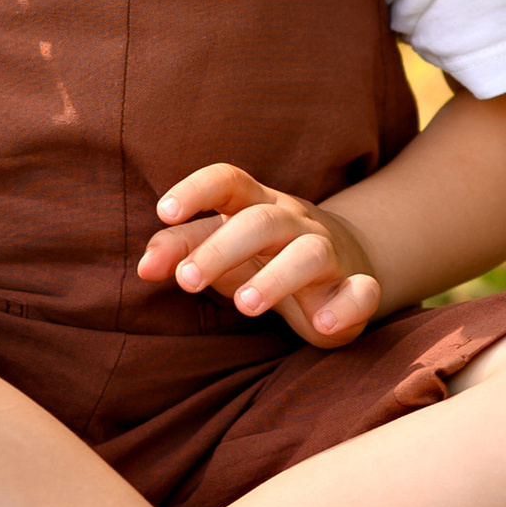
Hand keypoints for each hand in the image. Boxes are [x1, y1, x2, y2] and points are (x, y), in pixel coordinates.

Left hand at [137, 162, 380, 349]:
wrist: (346, 265)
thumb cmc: (265, 254)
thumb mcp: (221, 245)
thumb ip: (180, 249)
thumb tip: (143, 267)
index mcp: (258, 205)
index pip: (229, 181)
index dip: (197, 189)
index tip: (165, 211)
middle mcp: (295, 222)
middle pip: (262, 220)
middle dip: (222, 248)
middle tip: (187, 280)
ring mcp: (330, 253)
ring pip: (310, 253)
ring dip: (276, 277)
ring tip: (244, 305)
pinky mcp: (358, 289)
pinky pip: (362, 291)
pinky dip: (347, 306)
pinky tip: (322, 325)